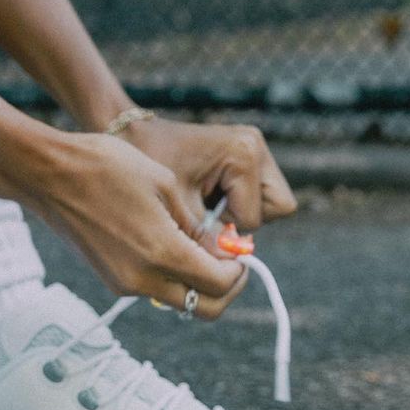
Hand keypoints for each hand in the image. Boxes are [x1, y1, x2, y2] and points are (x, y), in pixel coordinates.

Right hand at [21, 131, 247, 318]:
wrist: (49, 174)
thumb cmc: (105, 166)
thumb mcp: (163, 184)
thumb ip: (196, 224)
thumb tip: (220, 250)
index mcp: (162, 252)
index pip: (221, 284)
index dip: (240, 270)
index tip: (241, 249)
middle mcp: (143, 278)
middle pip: (204, 308)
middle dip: (226, 288)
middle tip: (230, 261)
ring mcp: (124, 283)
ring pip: (179, 300)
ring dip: (197, 282)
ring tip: (198, 245)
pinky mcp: (111, 279)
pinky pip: (154, 288)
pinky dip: (171, 276)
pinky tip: (169, 243)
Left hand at [121, 118, 296, 231]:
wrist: (132, 135)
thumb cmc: (149, 165)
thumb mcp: (176, 207)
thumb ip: (204, 239)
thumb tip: (226, 273)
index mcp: (243, 154)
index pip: (254, 217)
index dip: (226, 229)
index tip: (198, 217)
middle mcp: (256, 147)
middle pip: (277, 207)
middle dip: (243, 218)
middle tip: (208, 212)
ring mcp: (256, 148)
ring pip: (270, 203)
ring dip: (238, 212)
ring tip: (203, 201)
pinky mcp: (248, 155)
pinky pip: (257, 194)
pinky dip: (234, 202)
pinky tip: (206, 194)